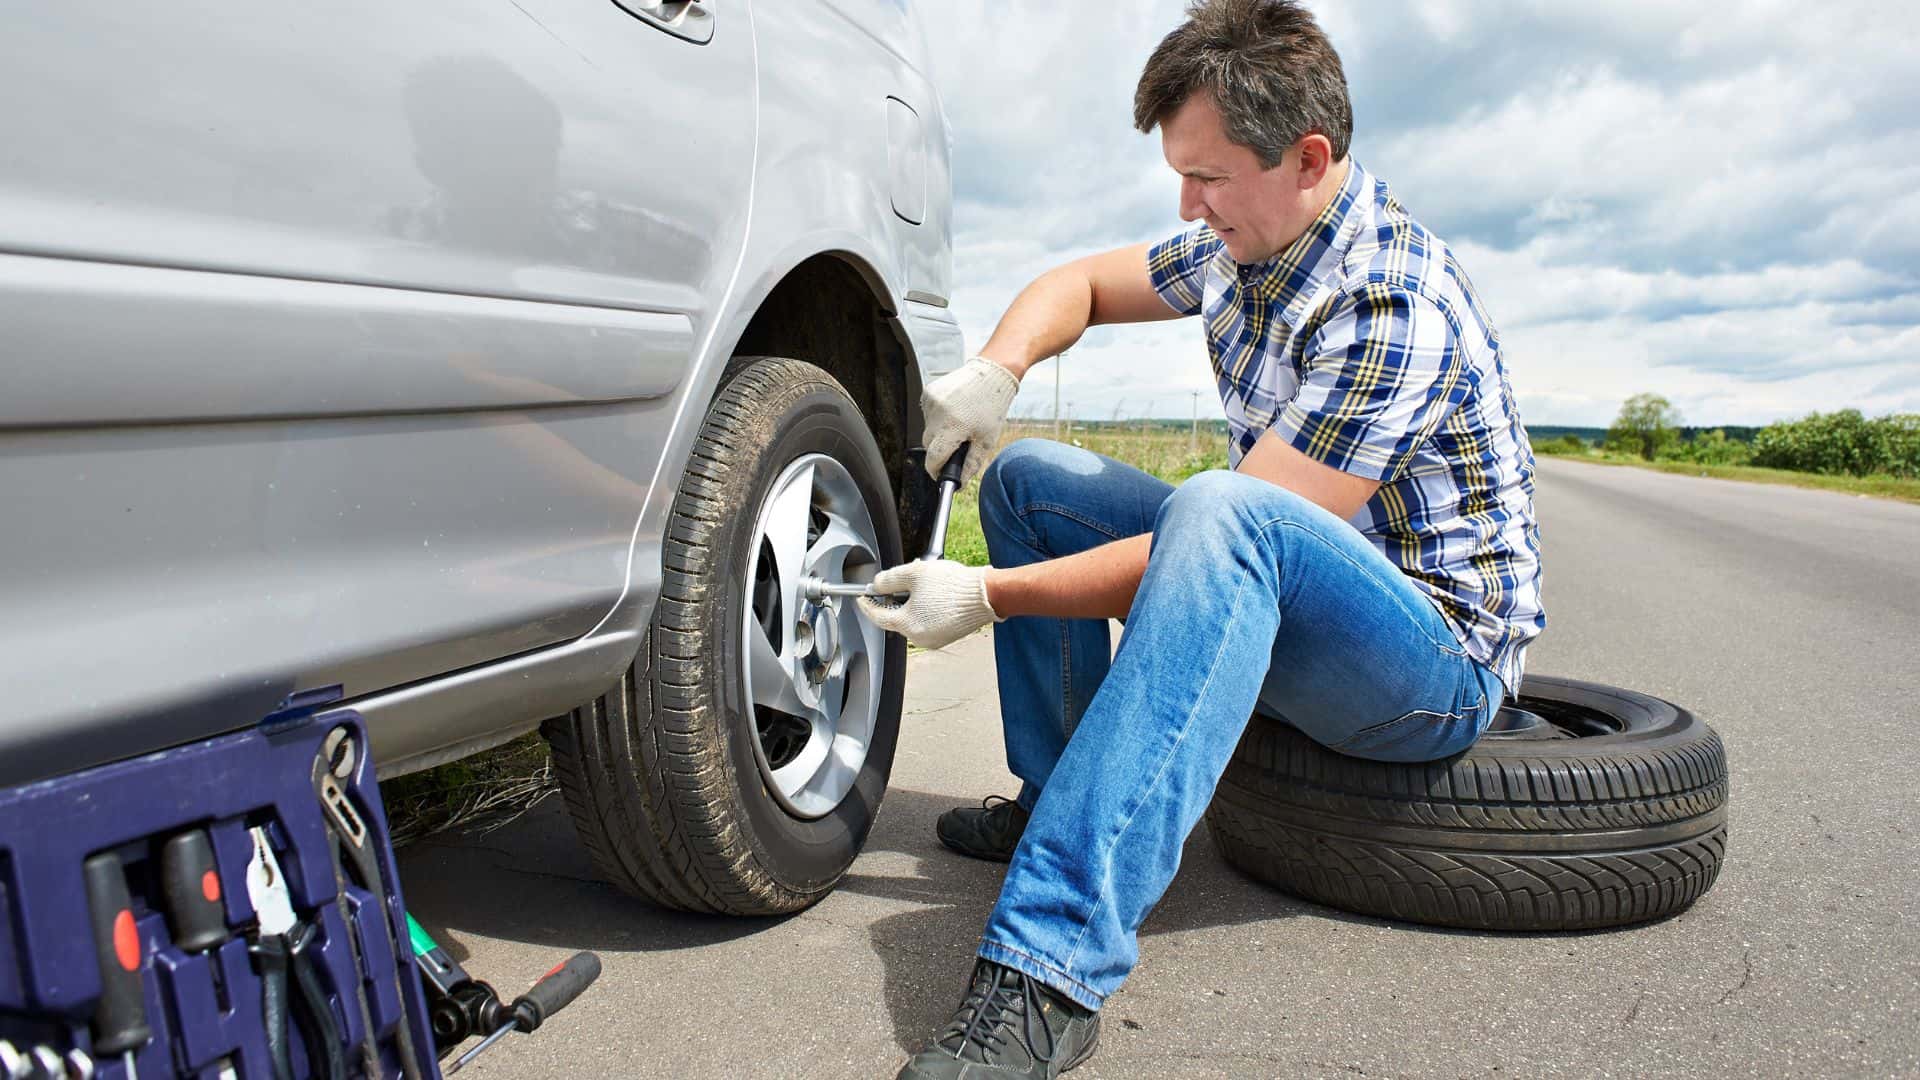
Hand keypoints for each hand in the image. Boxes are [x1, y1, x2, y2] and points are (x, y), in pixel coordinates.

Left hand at [855, 559, 1001, 649]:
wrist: (986, 595)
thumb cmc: (953, 585)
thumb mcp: (913, 573)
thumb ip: (889, 579)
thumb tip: (876, 584)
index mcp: (907, 625)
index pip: (877, 616)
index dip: (867, 603)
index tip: (862, 596)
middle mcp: (919, 638)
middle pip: (896, 617)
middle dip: (895, 598)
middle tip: (898, 580)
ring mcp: (935, 639)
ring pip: (913, 619)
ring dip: (912, 602)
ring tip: (922, 583)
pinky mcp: (947, 636)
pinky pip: (928, 622)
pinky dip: (926, 609)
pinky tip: (934, 593)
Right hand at [922, 356, 1019, 487]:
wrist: (992, 374)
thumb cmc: (992, 407)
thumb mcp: (987, 440)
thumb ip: (971, 465)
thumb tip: (958, 483)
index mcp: (954, 426)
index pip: (933, 458)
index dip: (935, 470)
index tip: (940, 474)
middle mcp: (939, 413)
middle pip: (929, 445)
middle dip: (940, 449)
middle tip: (957, 444)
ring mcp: (931, 401)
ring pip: (928, 429)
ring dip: (939, 432)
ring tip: (959, 422)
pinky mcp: (928, 392)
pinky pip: (927, 415)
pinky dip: (938, 418)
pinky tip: (953, 411)